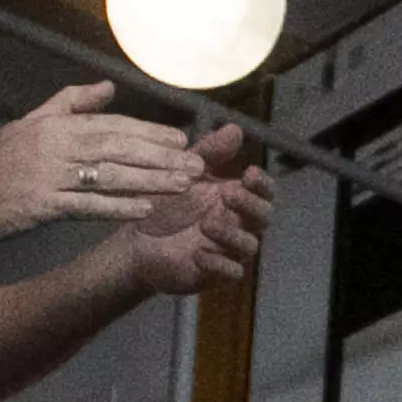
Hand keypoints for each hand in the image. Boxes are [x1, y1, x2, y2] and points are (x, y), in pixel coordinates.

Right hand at [0, 81, 207, 241]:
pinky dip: (117, 208)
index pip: (112, 125)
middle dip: (160, 156)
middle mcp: (55, 146)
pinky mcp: (41, 205)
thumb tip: (108, 86)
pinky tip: (145, 210)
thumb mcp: (32, 123)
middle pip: (118, 148)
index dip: (149, 133)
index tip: (182, 140)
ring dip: (150, 181)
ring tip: (182, 186)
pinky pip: (86, 206)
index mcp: (56, 126)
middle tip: (196, 164)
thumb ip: (71, 103)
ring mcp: (48, 176)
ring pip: (109, 176)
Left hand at [113, 123, 273, 295]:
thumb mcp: (184, 174)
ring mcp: (230, 250)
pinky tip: (199, 254)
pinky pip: (230, 273)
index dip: (262, 184)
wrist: (138, 241)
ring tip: (207, 224)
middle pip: (263, 217)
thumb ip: (209, 153)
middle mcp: (239, 224)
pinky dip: (219, 265)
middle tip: (228, 194)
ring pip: (249, 246)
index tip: (249, 172)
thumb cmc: (167, 205)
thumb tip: (235, 128)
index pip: (264, 191)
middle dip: (250, 205)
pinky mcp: (215, 274)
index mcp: (236, 198)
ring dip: (232, 235)